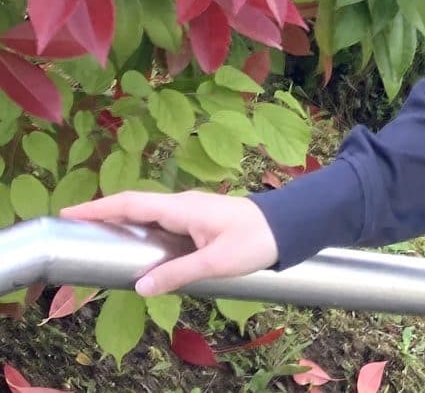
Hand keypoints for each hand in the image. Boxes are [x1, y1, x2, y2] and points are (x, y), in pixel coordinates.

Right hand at [62, 191, 279, 294]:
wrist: (289, 226)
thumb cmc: (256, 240)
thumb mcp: (217, 262)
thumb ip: (179, 273)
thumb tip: (140, 288)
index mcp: (182, 208)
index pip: (132, 203)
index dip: (99, 208)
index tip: (69, 212)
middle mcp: (182, 205)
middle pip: (134, 207)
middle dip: (102, 215)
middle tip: (72, 229)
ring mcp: (190, 211)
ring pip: (147, 214)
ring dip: (121, 223)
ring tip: (94, 238)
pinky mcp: (197, 221)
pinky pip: (160, 222)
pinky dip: (140, 230)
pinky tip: (134, 247)